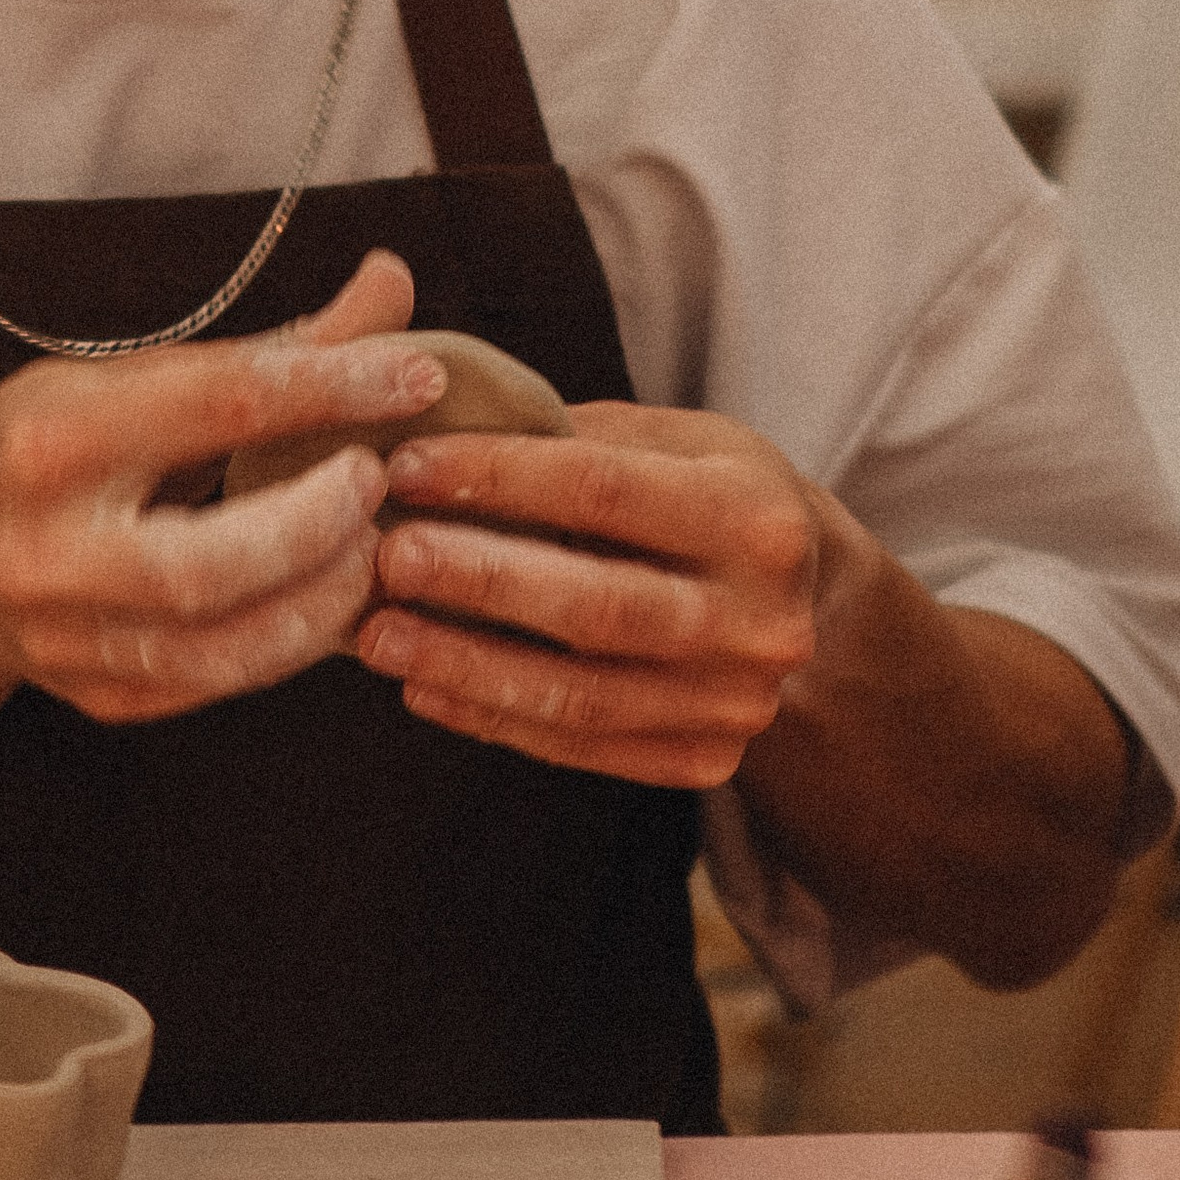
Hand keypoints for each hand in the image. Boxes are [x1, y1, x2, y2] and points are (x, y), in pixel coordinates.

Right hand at [0, 251, 442, 724]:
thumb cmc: (44, 446)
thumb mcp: (130, 376)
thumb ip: (271, 345)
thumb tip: (393, 282)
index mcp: (55, 439)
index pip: (222, 403)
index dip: (337, 386)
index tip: (416, 375)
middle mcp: (49, 549)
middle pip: (214, 560)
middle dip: (322, 521)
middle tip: (377, 479)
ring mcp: (68, 639)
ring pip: (226, 645)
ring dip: (325, 595)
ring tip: (370, 544)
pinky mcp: (101, 697)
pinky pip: (222, 683)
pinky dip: (294, 642)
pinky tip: (331, 597)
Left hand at [352, 402, 823, 786]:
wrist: (799, 598)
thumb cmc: (704, 491)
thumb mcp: (671, 438)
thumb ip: (572, 435)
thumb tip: (432, 418)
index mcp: (758, 514)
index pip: (607, 490)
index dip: (498, 476)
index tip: (406, 466)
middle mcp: (762, 619)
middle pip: (598, 606)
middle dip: (480, 580)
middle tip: (386, 557)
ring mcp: (738, 702)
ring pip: (583, 695)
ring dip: (468, 666)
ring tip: (379, 636)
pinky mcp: (709, 761)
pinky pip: (582, 746)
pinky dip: (494, 719)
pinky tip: (423, 690)